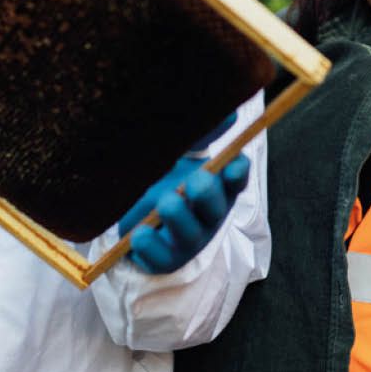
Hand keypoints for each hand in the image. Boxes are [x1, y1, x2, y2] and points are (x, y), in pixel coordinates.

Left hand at [117, 113, 249, 273]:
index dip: (237, 173)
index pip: (236, 179)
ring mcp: (189, 239)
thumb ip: (201, 136)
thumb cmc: (165, 177)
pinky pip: (162, 257)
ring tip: (165, 203)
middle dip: (207, 193)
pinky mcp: (166, 258)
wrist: (133, 217)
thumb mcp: (180, 155)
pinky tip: (139, 233)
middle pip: (217, 206)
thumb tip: (230, 112)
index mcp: (218, 186)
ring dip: (178, 216)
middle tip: (193, 181)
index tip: (231, 164)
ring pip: (191, 233)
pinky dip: (150, 245)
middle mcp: (209, 214)